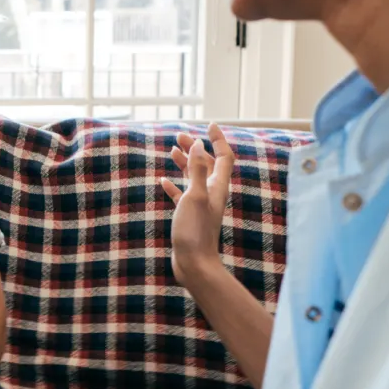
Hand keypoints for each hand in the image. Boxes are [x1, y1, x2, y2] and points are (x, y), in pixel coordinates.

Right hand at [160, 123, 233, 287]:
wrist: (194, 264)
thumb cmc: (195, 231)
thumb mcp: (195, 196)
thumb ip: (198, 170)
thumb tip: (198, 144)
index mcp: (217, 187)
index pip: (223, 156)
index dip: (218, 140)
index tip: (209, 125)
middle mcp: (211, 194)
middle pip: (207, 164)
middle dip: (196, 148)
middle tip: (180, 135)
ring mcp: (200, 205)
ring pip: (194, 178)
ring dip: (184, 163)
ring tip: (172, 151)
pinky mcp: (189, 217)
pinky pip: (182, 195)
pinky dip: (174, 185)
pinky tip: (164, 181)